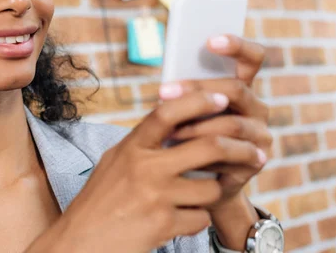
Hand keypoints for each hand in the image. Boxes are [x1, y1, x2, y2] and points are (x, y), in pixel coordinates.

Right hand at [27, 91, 262, 252]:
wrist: (80, 242)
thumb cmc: (98, 201)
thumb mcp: (114, 163)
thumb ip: (142, 144)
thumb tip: (172, 123)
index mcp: (131, 147)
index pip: (168, 113)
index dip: (199, 101)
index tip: (222, 98)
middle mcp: (144, 167)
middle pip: (206, 146)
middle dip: (238, 148)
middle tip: (255, 151)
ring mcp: (155, 196)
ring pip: (210, 188)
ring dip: (212, 192)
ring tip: (201, 195)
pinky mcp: (163, 224)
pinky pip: (200, 218)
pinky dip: (196, 219)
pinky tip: (181, 219)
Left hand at [159, 35, 269, 203]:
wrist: (193, 179)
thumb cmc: (183, 134)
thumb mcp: (182, 110)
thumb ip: (183, 93)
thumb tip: (166, 84)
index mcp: (240, 86)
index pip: (252, 58)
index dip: (236, 46)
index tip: (210, 40)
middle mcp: (256, 107)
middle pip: (236, 89)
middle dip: (196, 89)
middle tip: (162, 92)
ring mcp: (260, 134)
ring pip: (232, 123)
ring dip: (196, 126)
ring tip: (168, 131)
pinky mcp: (256, 160)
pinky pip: (233, 154)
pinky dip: (205, 154)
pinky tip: (183, 155)